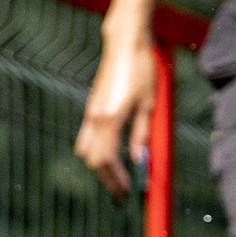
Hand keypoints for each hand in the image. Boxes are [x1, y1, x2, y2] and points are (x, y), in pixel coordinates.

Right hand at [75, 19, 157, 196]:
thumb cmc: (142, 70)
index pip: (108, 160)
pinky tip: (111, 153)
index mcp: (110, 120)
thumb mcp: (149, 105)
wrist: (125, 44)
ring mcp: (90, 113)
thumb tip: (139, 161)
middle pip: (94, 160)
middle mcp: (95, 119)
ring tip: (118, 174)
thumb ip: (141, 135)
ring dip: (100, 165)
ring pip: (86, 150)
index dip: (117, 180)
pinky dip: (96, 151)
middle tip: (123, 189)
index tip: (128, 192)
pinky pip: (87, 138)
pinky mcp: (91, 108)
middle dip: (107, 178)